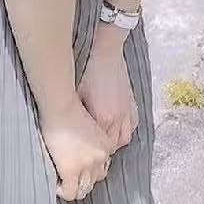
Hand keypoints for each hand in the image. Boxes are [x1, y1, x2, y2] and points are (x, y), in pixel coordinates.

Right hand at [39, 96, 112, 201]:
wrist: (61, 105)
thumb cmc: (70, 109)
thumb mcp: (90, 125)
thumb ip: (92, 141)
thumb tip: (82, 153)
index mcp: (107, 144)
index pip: (103, 167)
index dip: (89, 169)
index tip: (78, 168)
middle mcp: (101, 156)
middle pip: (95, 179)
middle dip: (82, 180)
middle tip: (69, 177)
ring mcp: (87, 164)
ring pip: (84, 189)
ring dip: (73, 187)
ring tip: (61, 181)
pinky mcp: (71, 169)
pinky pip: (70, 192)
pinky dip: (62, 191)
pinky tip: (55, 183)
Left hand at [77, 26, 138, 153]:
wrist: (105, 51)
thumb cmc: (88, 71)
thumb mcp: (77, 95)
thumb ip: (78, 116)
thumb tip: (72, 130)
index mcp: (103, 117)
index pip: (99, 145)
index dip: (91, 150)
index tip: (83, 151)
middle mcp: (118, 117)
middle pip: (113, 145)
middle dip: (103, 149)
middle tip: (92, 147)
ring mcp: (126, 110)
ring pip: (125, 137)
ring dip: (115, 141)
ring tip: (104, 139)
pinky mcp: (131, 102)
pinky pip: (132, 124)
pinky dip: (125, 129)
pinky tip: (117, 126)